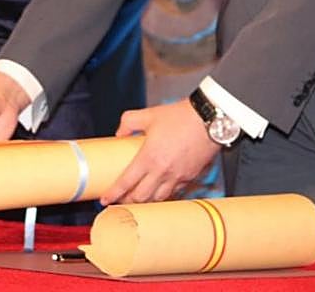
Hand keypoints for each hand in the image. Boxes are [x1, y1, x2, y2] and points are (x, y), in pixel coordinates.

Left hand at [101, 101, 218, 204]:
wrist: (209, 120)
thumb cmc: (181, 116)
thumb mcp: (149, 114)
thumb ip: (129, 121)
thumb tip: (119, 133)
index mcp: (149, 157)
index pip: (126, 182)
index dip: (113, 193)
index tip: (105, 199)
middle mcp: (162, 171)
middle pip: (141, 197)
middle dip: (128, 201)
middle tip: (121, 200)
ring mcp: (178, 177)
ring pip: (158, 199)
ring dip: (147, 201)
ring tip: (139, 198)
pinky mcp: (190, 177)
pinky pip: (175, 193)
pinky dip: (164, 195)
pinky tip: (160, 191)